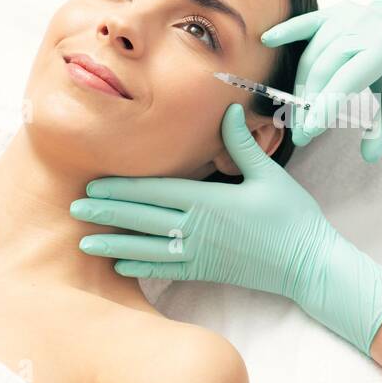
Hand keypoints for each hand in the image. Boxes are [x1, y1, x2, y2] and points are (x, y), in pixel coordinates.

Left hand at [71, 104, 381, 356]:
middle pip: (142, 218)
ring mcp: (200, 253)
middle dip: (107, 212)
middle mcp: (198, 228)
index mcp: (209, 201)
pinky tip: (120, 265)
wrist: (307, 263)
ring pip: (146, 247)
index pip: (155, 192)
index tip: (94, 184)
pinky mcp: (207, 271)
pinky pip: (166, 270)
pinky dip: (141, 267)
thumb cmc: (292, 217)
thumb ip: (243, 145)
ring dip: (114, 244)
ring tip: (84, 242)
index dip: (122, 188)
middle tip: (74, 208)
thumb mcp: (270, 174)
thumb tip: (228, 111)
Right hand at [260, 0, 381, 160]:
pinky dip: (285, 32)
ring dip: (300, 88)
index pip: (349, 79)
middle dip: (309, 104)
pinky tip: (267, 40)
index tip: (310, 131)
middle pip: (325, 68)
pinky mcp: (331, 11)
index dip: (327, 105)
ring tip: (296, 118)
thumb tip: (369, 157)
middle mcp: (364, 26)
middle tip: (301, 135)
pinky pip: (304, 23)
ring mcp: (346, 15)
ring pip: (312, 55)